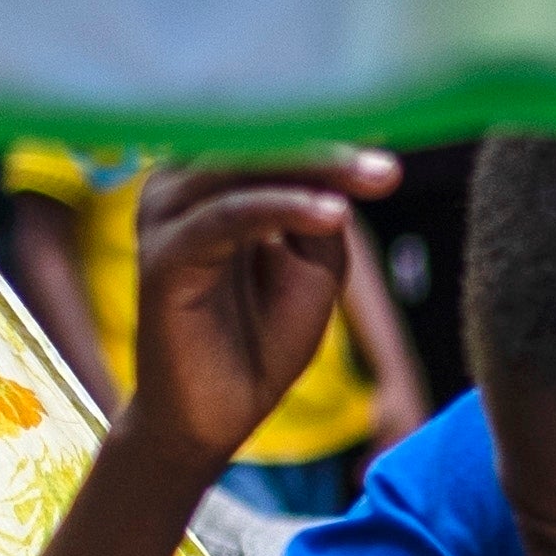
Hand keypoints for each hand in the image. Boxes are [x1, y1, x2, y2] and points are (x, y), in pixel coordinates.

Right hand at [125, 160, 376, 466]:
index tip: (394, 146)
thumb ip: (323, 208)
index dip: (333, 137)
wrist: (214, 418)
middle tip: (392, 166)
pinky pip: (228, 216)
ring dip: (314, 168)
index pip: (272, 139)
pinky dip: (283, 208)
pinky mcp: (161, 259)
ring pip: (242, 169)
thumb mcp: (313, 266)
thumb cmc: (260, 340)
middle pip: (256, 142)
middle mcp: (178, 188)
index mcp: (210, 182)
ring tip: (377, 179)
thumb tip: (344, 161)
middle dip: (330, 149)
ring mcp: (166, 220)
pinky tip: (334, 215)